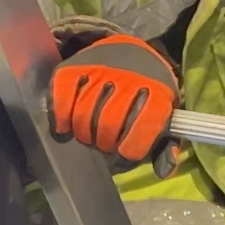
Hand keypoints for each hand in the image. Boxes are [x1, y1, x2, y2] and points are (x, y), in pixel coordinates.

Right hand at [48, 34, 178, 164]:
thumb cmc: (147, 93)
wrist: (131, 52)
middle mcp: (129, 79)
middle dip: (103, 143)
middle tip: (102, 144)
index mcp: (157, 94)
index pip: (140, 132)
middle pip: (108, 125)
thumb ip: (163, 146)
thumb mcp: (162, 116)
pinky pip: (62, 95)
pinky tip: (64, 126)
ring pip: (83, 114)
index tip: (120, 157)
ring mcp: (101, 70)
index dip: (128, 153)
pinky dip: (60, 116)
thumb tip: (164, 173)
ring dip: (82, 133)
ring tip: (87, 134)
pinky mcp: (76, 66)